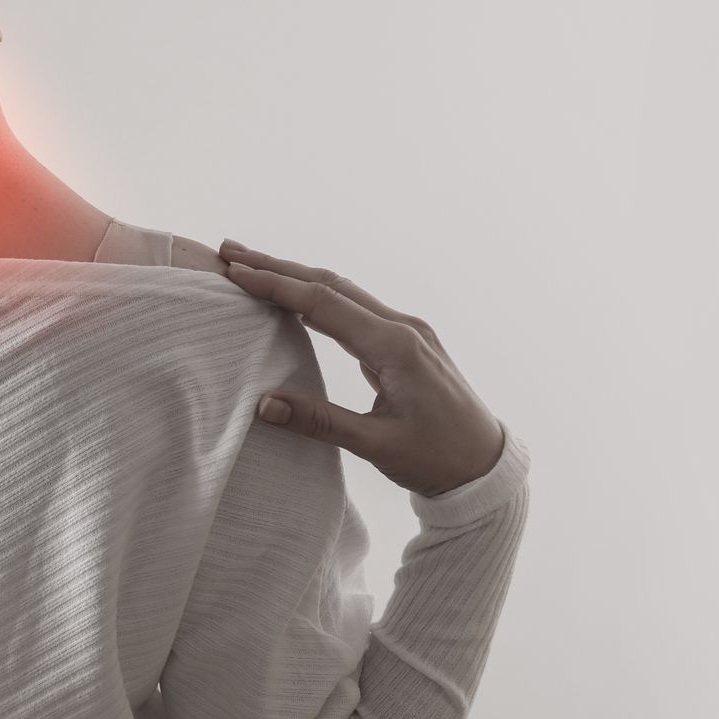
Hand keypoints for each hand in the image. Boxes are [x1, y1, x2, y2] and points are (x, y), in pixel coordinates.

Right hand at [218, 240, 506, 497]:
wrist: (487, 467)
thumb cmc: (437, 459)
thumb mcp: (376, 445)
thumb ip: (319, 422)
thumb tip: (262, 403)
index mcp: (395, 346)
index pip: (323, 303)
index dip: (276, 286)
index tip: (235, 272)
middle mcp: (402, 327)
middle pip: (330, 284)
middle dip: (278, 266)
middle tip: (230, 252)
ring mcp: (406, 331)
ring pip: (342, 291)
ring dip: (296, 276)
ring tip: (252, 266)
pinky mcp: (405, 342)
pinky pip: (354, 308)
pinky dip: (317, 296)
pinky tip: (294, 297)